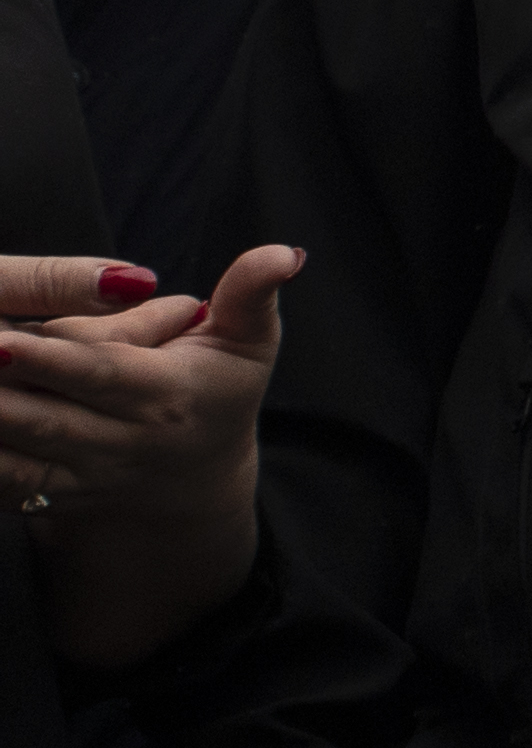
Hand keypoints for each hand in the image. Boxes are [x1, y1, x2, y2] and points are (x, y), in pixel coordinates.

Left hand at [0, 250, 289, 668]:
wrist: (194, 486)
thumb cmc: (219, 394)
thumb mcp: (248, 343)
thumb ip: (250, 294)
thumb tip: (286, 252)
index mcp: (164, 396)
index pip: (99, 372)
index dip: (51, 359)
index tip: (3, 339)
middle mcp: (122, 443)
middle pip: (43, 415)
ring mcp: (82, 475)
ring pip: (14, 456)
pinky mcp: (47, 495)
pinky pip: (3, 483)